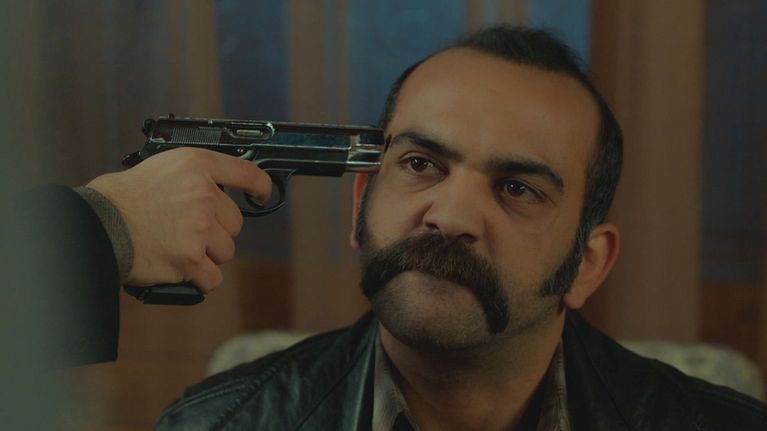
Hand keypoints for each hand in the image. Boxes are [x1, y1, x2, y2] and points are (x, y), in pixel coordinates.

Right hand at [87, 148, 270, 291]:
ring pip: (225, 251)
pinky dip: (199, 279)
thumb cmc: (122, 199)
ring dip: (207, 255)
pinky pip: (213, 277)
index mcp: (196, 166)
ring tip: (178, 247)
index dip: (261, 186)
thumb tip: (218, 193)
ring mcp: (199, 228)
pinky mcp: (191, 258)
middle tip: (188, 231)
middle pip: (235, 223)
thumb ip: (194, 178)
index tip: (262, 194)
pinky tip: (181, 269)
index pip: (245, 172)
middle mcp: (203, 194)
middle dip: (217, 231)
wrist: (99, 225)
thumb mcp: (161, 168)